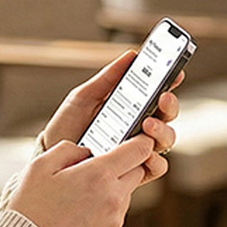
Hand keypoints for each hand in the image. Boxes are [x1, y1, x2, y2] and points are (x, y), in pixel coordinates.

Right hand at [8, 135, 153, 226]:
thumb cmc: (32, 204)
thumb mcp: (42, 164)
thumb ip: (69, 148)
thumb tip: (87, 151)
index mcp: (98, 175)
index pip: (138, 152)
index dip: (141, 141)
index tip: (139, 137)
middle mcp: (113, 197)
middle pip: (136, 171)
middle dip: (123, 163)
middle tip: (98, 162)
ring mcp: (114, 220)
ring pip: (124, 192)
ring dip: (111, 185)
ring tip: (79, 190)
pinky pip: (114, 213)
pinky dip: (103, 206)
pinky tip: (78, 209)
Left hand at [42, 50, 181, 183]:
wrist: (51, 156)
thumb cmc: (68, 123)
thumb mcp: (84, 97)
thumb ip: (107, 78)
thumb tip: (131, 55)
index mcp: (131, 106)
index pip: (157, 91)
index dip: (170, 80)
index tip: (175, 70)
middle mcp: (139, 127)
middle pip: (167, 114)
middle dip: (170, 104)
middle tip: (162, 97)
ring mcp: (138, 149)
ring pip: (166, 139)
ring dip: (163, 130)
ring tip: (147, 124)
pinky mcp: (135, 171)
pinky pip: (157, 166)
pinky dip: (155, 159)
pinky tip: (145, 153)